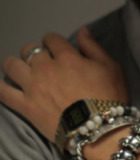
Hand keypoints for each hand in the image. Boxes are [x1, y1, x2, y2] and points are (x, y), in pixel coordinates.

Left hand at [0, 27, 128, 142]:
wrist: (100, 129)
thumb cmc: (109, 96)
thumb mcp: (110, 66)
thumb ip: (93, 46)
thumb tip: (82, 30)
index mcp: (67, 56)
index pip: (51, 38)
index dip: (53, 41)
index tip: (56, 47)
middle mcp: (46, 68)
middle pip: (29, 50)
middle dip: (36, 52)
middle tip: (42, 61)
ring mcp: (33, 87)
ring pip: (11, 65)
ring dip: (16, 64)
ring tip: (23, 71)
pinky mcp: (25, 106)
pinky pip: (2, 92)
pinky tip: (2, 84)